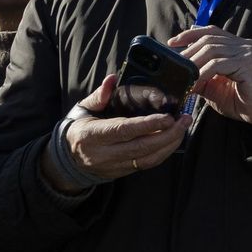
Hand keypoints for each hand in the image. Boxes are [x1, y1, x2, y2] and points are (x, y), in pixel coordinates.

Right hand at [44, 74, 190, 186]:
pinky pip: (147, 164)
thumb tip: (112, 79)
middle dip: (168, 134)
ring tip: (184, 127)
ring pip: (147, 159)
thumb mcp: (83, 110)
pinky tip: (174, 139)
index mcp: (92, 135)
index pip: (123, 130)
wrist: (67, 159)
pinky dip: (164, 152)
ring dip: (170, 144)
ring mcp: (113, 165)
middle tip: (184, 119)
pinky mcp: (122, 172)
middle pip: (141, 147)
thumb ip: (98, 95)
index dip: (147, 125)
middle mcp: (103, 153)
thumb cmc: (79, 128)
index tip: (167, 117)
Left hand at [168, 26, 251, 131]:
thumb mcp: (215, 88)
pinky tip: (194, 84)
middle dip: (188, 52)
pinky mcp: (248, 63)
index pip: (212, 32)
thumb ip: (200, 77)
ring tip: (182, 77)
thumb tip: (179, 75)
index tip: (172, 43)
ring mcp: (248, 52)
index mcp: (238, 46)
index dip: (191, 34)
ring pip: (212, 50)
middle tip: (174, 67)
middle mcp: (245, 45)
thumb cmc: (243, 102)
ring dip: (193, 64)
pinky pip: (218, 64)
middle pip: (209, 39)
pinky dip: (202, 74)